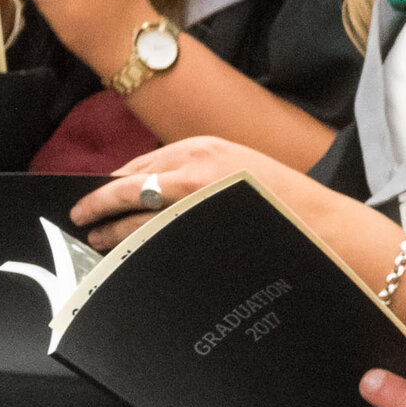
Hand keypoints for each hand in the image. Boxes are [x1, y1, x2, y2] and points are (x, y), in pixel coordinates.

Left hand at [69, 136, 323, 251]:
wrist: (323, 227)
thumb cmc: (285, 202)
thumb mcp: (238, 168)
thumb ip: (198, 173)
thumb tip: (154, 192)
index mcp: (201, 148)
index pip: (140, 165)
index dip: (112, 183)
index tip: (97, 195)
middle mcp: (192, 168)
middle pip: (128, 187)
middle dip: (100, 206)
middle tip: (82, 219)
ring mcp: (193, 202)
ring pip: (134, 218)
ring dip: (110, 231)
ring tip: (97, 241)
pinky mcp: (197, 232)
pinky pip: (153, 241)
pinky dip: (133, 250)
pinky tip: (125, 258)